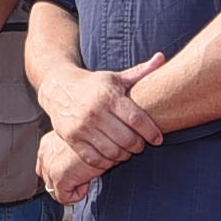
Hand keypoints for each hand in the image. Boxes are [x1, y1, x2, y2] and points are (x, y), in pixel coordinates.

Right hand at [36, 48, 168, 183]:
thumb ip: (140, 71)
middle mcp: (95, 112)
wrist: (58, 88)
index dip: (151, 132)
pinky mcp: (72, 139)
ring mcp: (82, 127)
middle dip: (138, 146)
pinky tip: (111, 156)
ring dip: (124, 155)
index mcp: (108, 96)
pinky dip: (106, 162)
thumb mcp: (116, 77)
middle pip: (126, 139)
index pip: (136, 119)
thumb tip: (162, 57)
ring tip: (127, 151)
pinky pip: (94, 159)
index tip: (158, 139)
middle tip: (141, 145)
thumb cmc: (94, 84)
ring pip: (112, 152)